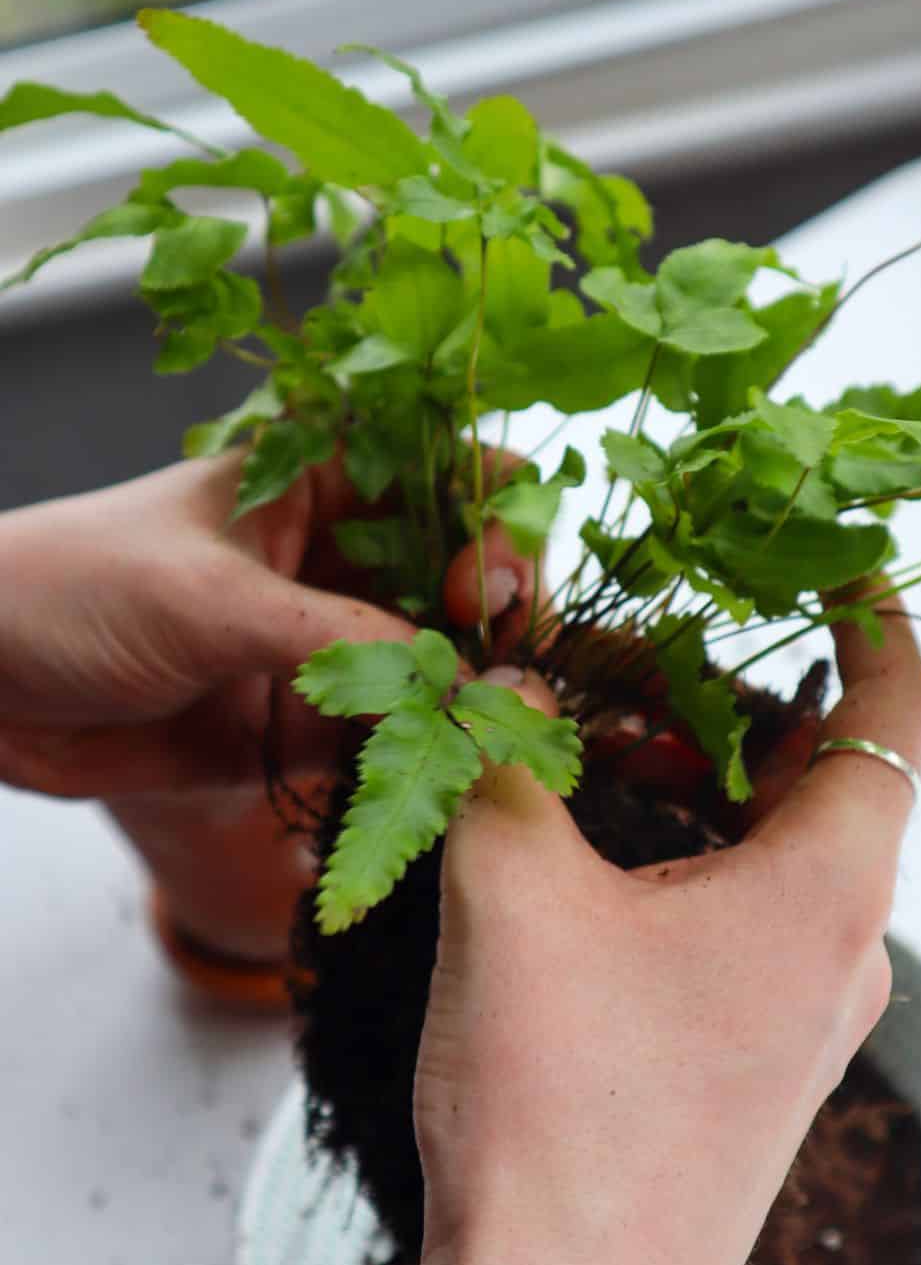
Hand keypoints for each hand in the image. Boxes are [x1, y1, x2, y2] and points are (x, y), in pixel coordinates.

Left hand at [0, 453, 535, 957]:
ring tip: (481, 746)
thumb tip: (461, 685)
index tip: (483, 593)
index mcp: (325, 482)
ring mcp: (325, 644)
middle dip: (500, 629)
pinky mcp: (299, 726)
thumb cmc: (74, 589)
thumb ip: (345, 641)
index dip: (497, 528)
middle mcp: (340, 559)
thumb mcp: (215, 600)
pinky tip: (432, 785)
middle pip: (467, 581)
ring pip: (437, 670)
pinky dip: (415, 765)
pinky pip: (384, 745)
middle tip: (503, 681)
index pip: (457, 479)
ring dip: (465, 706)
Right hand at [282, 596, 920, 1264]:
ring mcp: (804, 1016)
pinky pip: (747, 922)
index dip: (874, 615)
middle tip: (626, 657)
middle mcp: (842, 949)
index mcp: (828, 888)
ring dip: (696, 785)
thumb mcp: (512, 895)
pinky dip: (687, 862)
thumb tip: (497, 683)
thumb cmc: (560, 1106)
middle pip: (822, 776)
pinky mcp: (753, 1064)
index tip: (834, 556)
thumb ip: (506, 761)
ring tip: (591, 752)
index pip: (898, 710)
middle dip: (726, 699)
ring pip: (775, 852)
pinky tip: (590, 862)